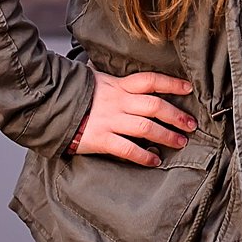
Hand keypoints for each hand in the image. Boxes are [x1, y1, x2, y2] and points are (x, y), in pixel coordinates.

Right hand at [73, 69, 196, 165]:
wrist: (50, 107)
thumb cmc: (76, 95)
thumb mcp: (97, 80)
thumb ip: (116, 83)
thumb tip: (130, 80)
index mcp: (118, 85)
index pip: (150, 80)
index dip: (171, 84)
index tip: (188, 88)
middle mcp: (118, 102)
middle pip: (155, 106)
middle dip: (176, 116)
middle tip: (191, 125)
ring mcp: (110, 120)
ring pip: (146, 127)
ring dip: (167, 135)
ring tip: (180, 142)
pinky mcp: (101, 139)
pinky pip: (128, 149)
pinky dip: (144, 156)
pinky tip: (155, 160)